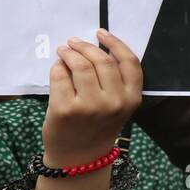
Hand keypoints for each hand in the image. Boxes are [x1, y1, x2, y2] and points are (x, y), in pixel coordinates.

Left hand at [43, 29, 142, 167]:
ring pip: (81, 65)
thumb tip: (95, 47)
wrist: (80, 156)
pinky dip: (57, 67)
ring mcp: (90, 106)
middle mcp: (114, 102)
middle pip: (103, 60)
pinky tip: (58, 67)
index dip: (115, 43)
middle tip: (74, 42)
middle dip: (86, 46)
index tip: (101, 33)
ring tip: (64, 51)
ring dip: (70, 53)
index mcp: (132, 99)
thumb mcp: (119, 106)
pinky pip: (60, 76)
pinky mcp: (66, 109)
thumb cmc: (99, 126)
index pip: (129, 62)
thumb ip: (116, 81)